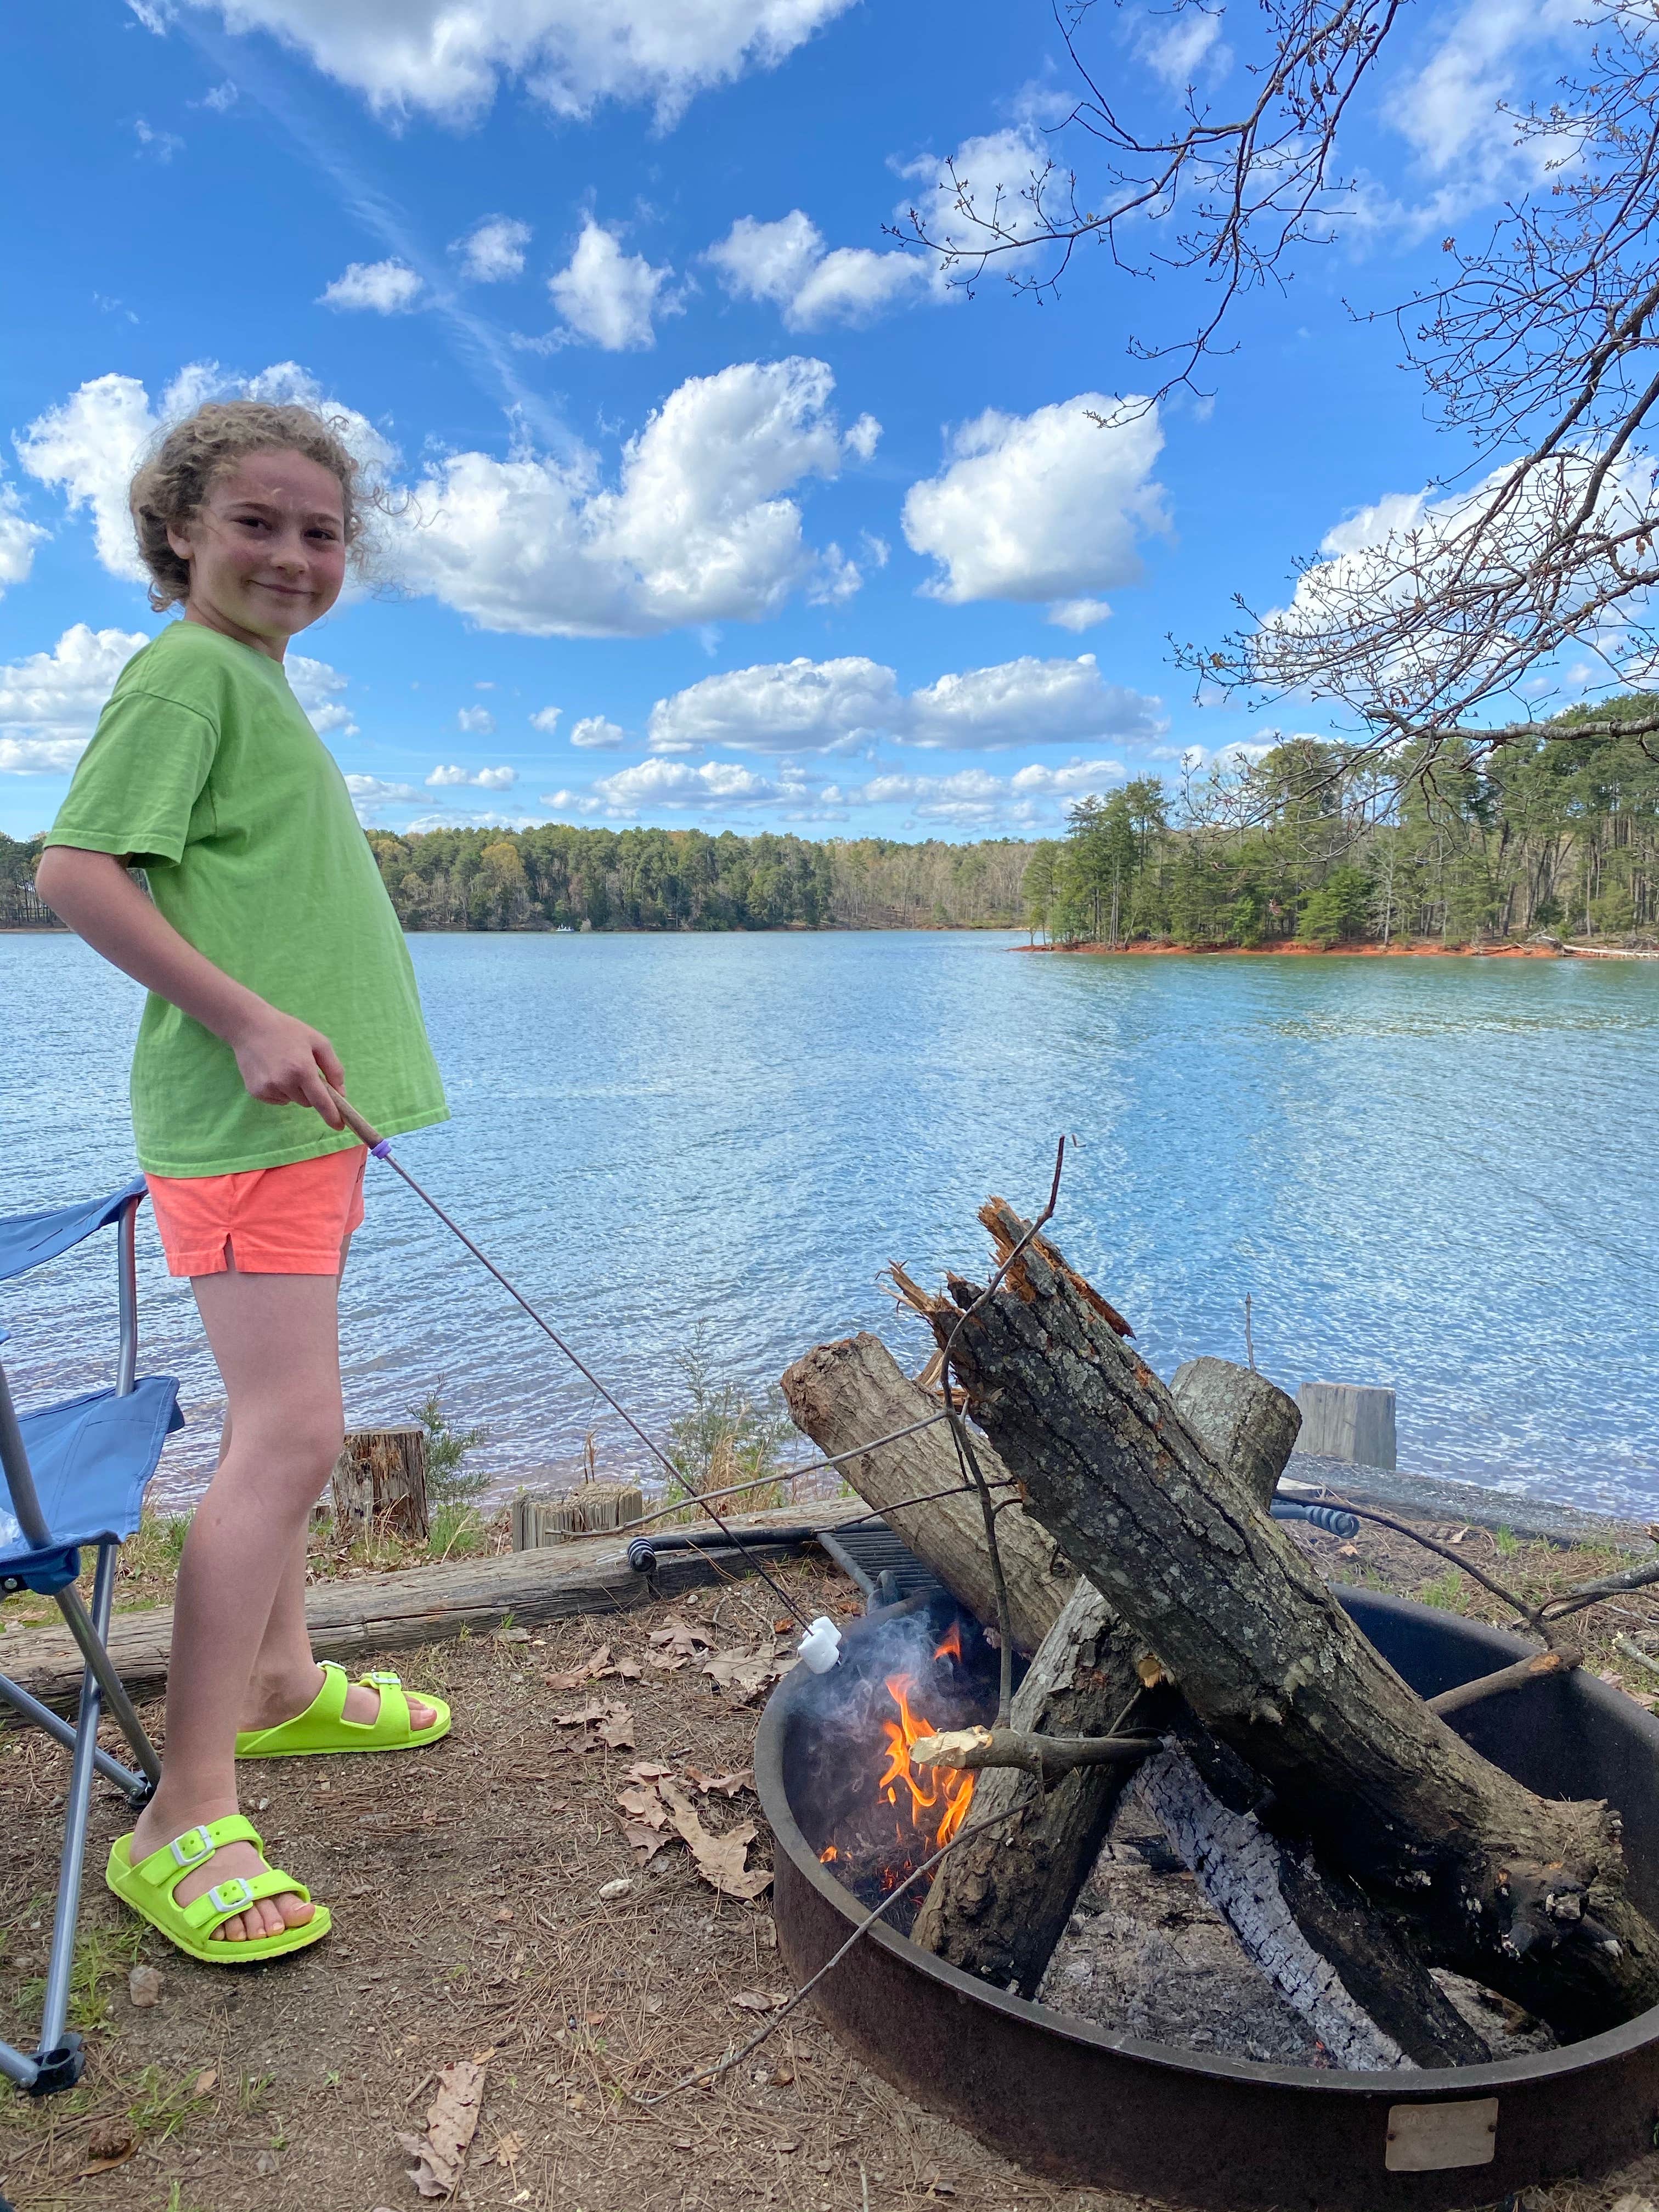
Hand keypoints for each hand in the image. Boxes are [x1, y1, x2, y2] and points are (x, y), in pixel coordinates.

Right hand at [228, 1006, 345, 1126]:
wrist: (250, 1026)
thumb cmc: (288, 1031)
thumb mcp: (319, 1042)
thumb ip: (334, 1068)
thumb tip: (341, 1093)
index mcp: (302, 1070)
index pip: (321, 1101)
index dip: (332, 1115)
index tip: (339, 1126)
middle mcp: (284, 1082)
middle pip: (308, 1102)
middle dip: (310, 1091)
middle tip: (302, 1069)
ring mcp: (268, 1088)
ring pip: (293, 1101)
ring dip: (294, 1090)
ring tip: (285, 1067)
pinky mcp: (256, 1092)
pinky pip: (278, 1100)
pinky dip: (280, 1091)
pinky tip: (273, 1072)